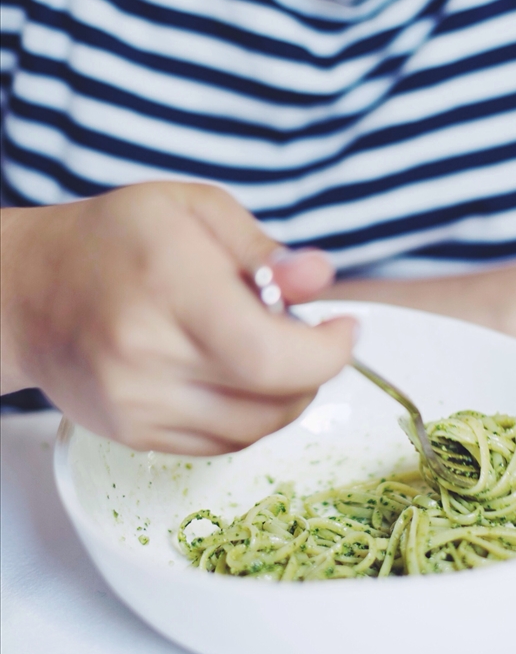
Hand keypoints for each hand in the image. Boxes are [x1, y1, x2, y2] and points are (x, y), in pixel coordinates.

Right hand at [1, 183, 356, 453]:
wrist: (30, 293)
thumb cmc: (115, 239)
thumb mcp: (192, 209)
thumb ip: (260, 247)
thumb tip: (319, 279)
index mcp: (169, 288)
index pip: (270, 354)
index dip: (326, 352)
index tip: (345, 329)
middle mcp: (148, 358)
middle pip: (272, 400)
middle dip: (314, 369)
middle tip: (308, 334)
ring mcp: (138, 407)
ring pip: (254, 431)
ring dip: (286, 395)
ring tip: (267, 350)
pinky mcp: (134, 436)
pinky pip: (223, 444)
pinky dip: (250, 415)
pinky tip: (236, 375)